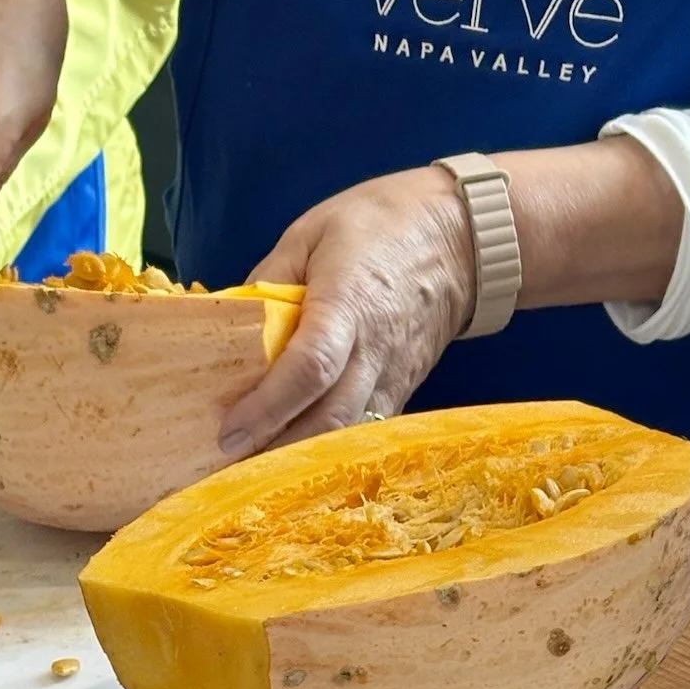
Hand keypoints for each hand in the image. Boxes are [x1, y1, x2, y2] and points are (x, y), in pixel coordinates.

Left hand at [219, 169, 475, 458]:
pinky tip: (293, 450)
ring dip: (299, 456)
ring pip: (346, 433)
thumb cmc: (381, 224)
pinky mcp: (403, 389)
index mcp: (348, 304)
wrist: (462, 237)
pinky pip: (363, 428)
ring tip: (252, 464)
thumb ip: (268, 280)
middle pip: (328, 417)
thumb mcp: (310, 233)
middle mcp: (375, 350)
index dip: (268, 406)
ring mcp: (393, 375)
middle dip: (275, 448)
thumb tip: (232, 323)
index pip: (310, 369)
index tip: (229, 430)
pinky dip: (328, 446)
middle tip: (228, 460)